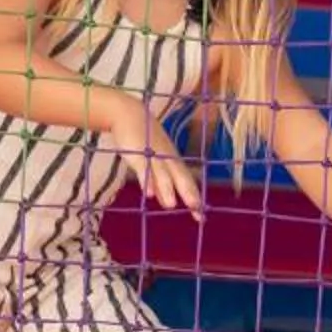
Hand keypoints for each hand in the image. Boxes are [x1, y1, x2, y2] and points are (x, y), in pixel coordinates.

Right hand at [98, 99, 203, 219]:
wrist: (130, 114)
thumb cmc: (144, 140)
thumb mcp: (155, 164)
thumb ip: (161, 184)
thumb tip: (169, 204)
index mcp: (173, 161)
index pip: (188, 182)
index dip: (195, 198)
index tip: (201, 217)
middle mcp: (168, 159)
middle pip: (181, 178)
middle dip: (189, 195)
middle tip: (196, 212)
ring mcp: (154, 155)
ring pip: (163, 174)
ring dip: (168, 189)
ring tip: (172, 206)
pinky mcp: (138, 152)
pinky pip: (144, 168)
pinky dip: (147, 180)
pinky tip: (149, 194)